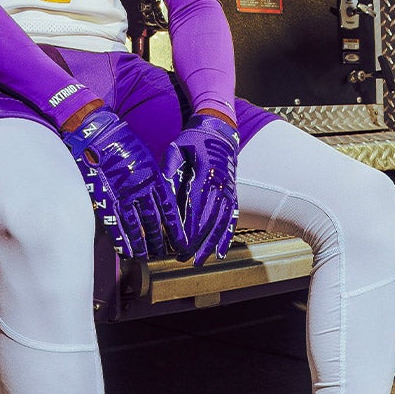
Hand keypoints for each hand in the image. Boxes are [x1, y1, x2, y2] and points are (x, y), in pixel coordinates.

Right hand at [62, 106, 181, 260]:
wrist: (98, 133)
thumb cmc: (122, 142)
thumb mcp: (145, 158)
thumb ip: (152, 178)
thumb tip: (158, 196)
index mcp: (154, 178)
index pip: (169, 210)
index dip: (176, 228)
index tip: (183, 241)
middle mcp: (140, 190)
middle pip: (154, 222)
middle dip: (160, 241)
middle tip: (165, 254)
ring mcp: (122, 196)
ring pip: (136, 227)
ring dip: (142, 244)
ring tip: (146, 257)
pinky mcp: (105, 198)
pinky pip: (115, 224)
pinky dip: (121, 240)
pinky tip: (126, 251)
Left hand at [162, 113, 239, 264]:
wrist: (220, 132)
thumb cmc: (193, 140)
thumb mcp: (177, 148)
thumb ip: (170, 168)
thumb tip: (161, 188)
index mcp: (206, 172)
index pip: (196, 204)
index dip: (188, 225)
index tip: (178, 242)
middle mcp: (221, 184)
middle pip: (208, 218)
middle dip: (195, 241)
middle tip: (181, 257)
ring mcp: (229, 191)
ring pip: (221, 223)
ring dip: (210, 245)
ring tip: (197, 261)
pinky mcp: (233, 195)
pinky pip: (231, 220)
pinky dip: (226, 238)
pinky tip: (220, 254)